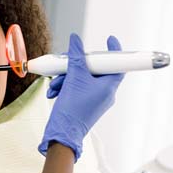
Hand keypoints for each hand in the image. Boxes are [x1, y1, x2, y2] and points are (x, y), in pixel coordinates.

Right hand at [38, 34, 123, 160]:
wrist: (62, 133)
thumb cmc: (72, 109)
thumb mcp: (73, 78)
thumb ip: (75, 57)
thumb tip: (76, 40)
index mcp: (109, 86)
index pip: (118, 64)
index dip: (114, 50)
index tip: (109, 40)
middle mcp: (105, 93)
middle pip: (95, 70)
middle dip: (76, 66)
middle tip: (66, 63)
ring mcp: (95, 99)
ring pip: (83, 79)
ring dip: (66, 78)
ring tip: (55, 84)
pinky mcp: (85, 104)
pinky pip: (77, 88)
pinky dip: (66, 86)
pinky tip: (54, 91)